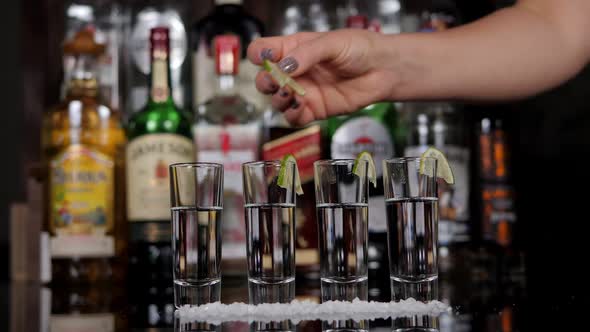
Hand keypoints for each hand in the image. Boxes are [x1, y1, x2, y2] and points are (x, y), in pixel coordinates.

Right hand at [248, 30, 396, 124]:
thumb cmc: (360, 48)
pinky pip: (294, 118)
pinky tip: (301, 107)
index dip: (259, 55)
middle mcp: (295, 71)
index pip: (262, 50)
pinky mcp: (314, 110)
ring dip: (278, 99)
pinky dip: (292, 115)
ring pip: (276, 100)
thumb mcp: (332, 42)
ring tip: (291, 94)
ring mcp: (303, 91)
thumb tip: (285, 66)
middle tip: (278, 81)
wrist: (384, 69)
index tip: (266, 59)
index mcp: (293, 49)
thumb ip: (307, 54)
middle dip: (266, 82)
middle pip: (264, 79)